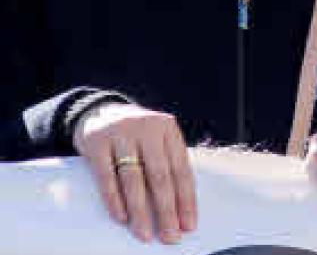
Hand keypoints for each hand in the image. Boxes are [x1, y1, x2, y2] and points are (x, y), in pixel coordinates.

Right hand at [72, 103, 195, 243]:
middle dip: (167, 210)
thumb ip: (167, 164)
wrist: (98, 111)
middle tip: (170, 236)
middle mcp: (147, 129)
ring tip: (146, 234)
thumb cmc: (135, 134)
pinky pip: (107, 177)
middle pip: (160, 176)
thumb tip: (179, 208)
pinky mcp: (97, 142)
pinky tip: (122, 217)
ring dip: (141, 211)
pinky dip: (115, 199)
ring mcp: (121, 134)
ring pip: (134, 179)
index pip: (181, 169)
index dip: (186, 199)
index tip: (189, 225)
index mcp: (168, 128)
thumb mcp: (156, 139)